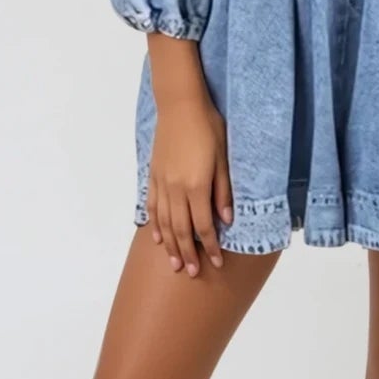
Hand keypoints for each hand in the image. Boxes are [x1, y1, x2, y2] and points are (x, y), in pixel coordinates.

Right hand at [147, 93, 233, 275]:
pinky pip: (152, 206)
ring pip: (164, 222)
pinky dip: (154, 225)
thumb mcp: (224, 158)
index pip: (203, 226)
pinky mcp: (153, 175)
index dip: (211, 247)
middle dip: (189, 253)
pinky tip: (157, 238)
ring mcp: (162, 183)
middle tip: (193, 273)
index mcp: (196, 186)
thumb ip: (223, 191)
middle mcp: (176, 189)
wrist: (180, 105)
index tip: (216, 263)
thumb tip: (226, 220)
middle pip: (181, 230)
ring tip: (175, 264)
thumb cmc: (208, 127)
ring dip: (170, 245)